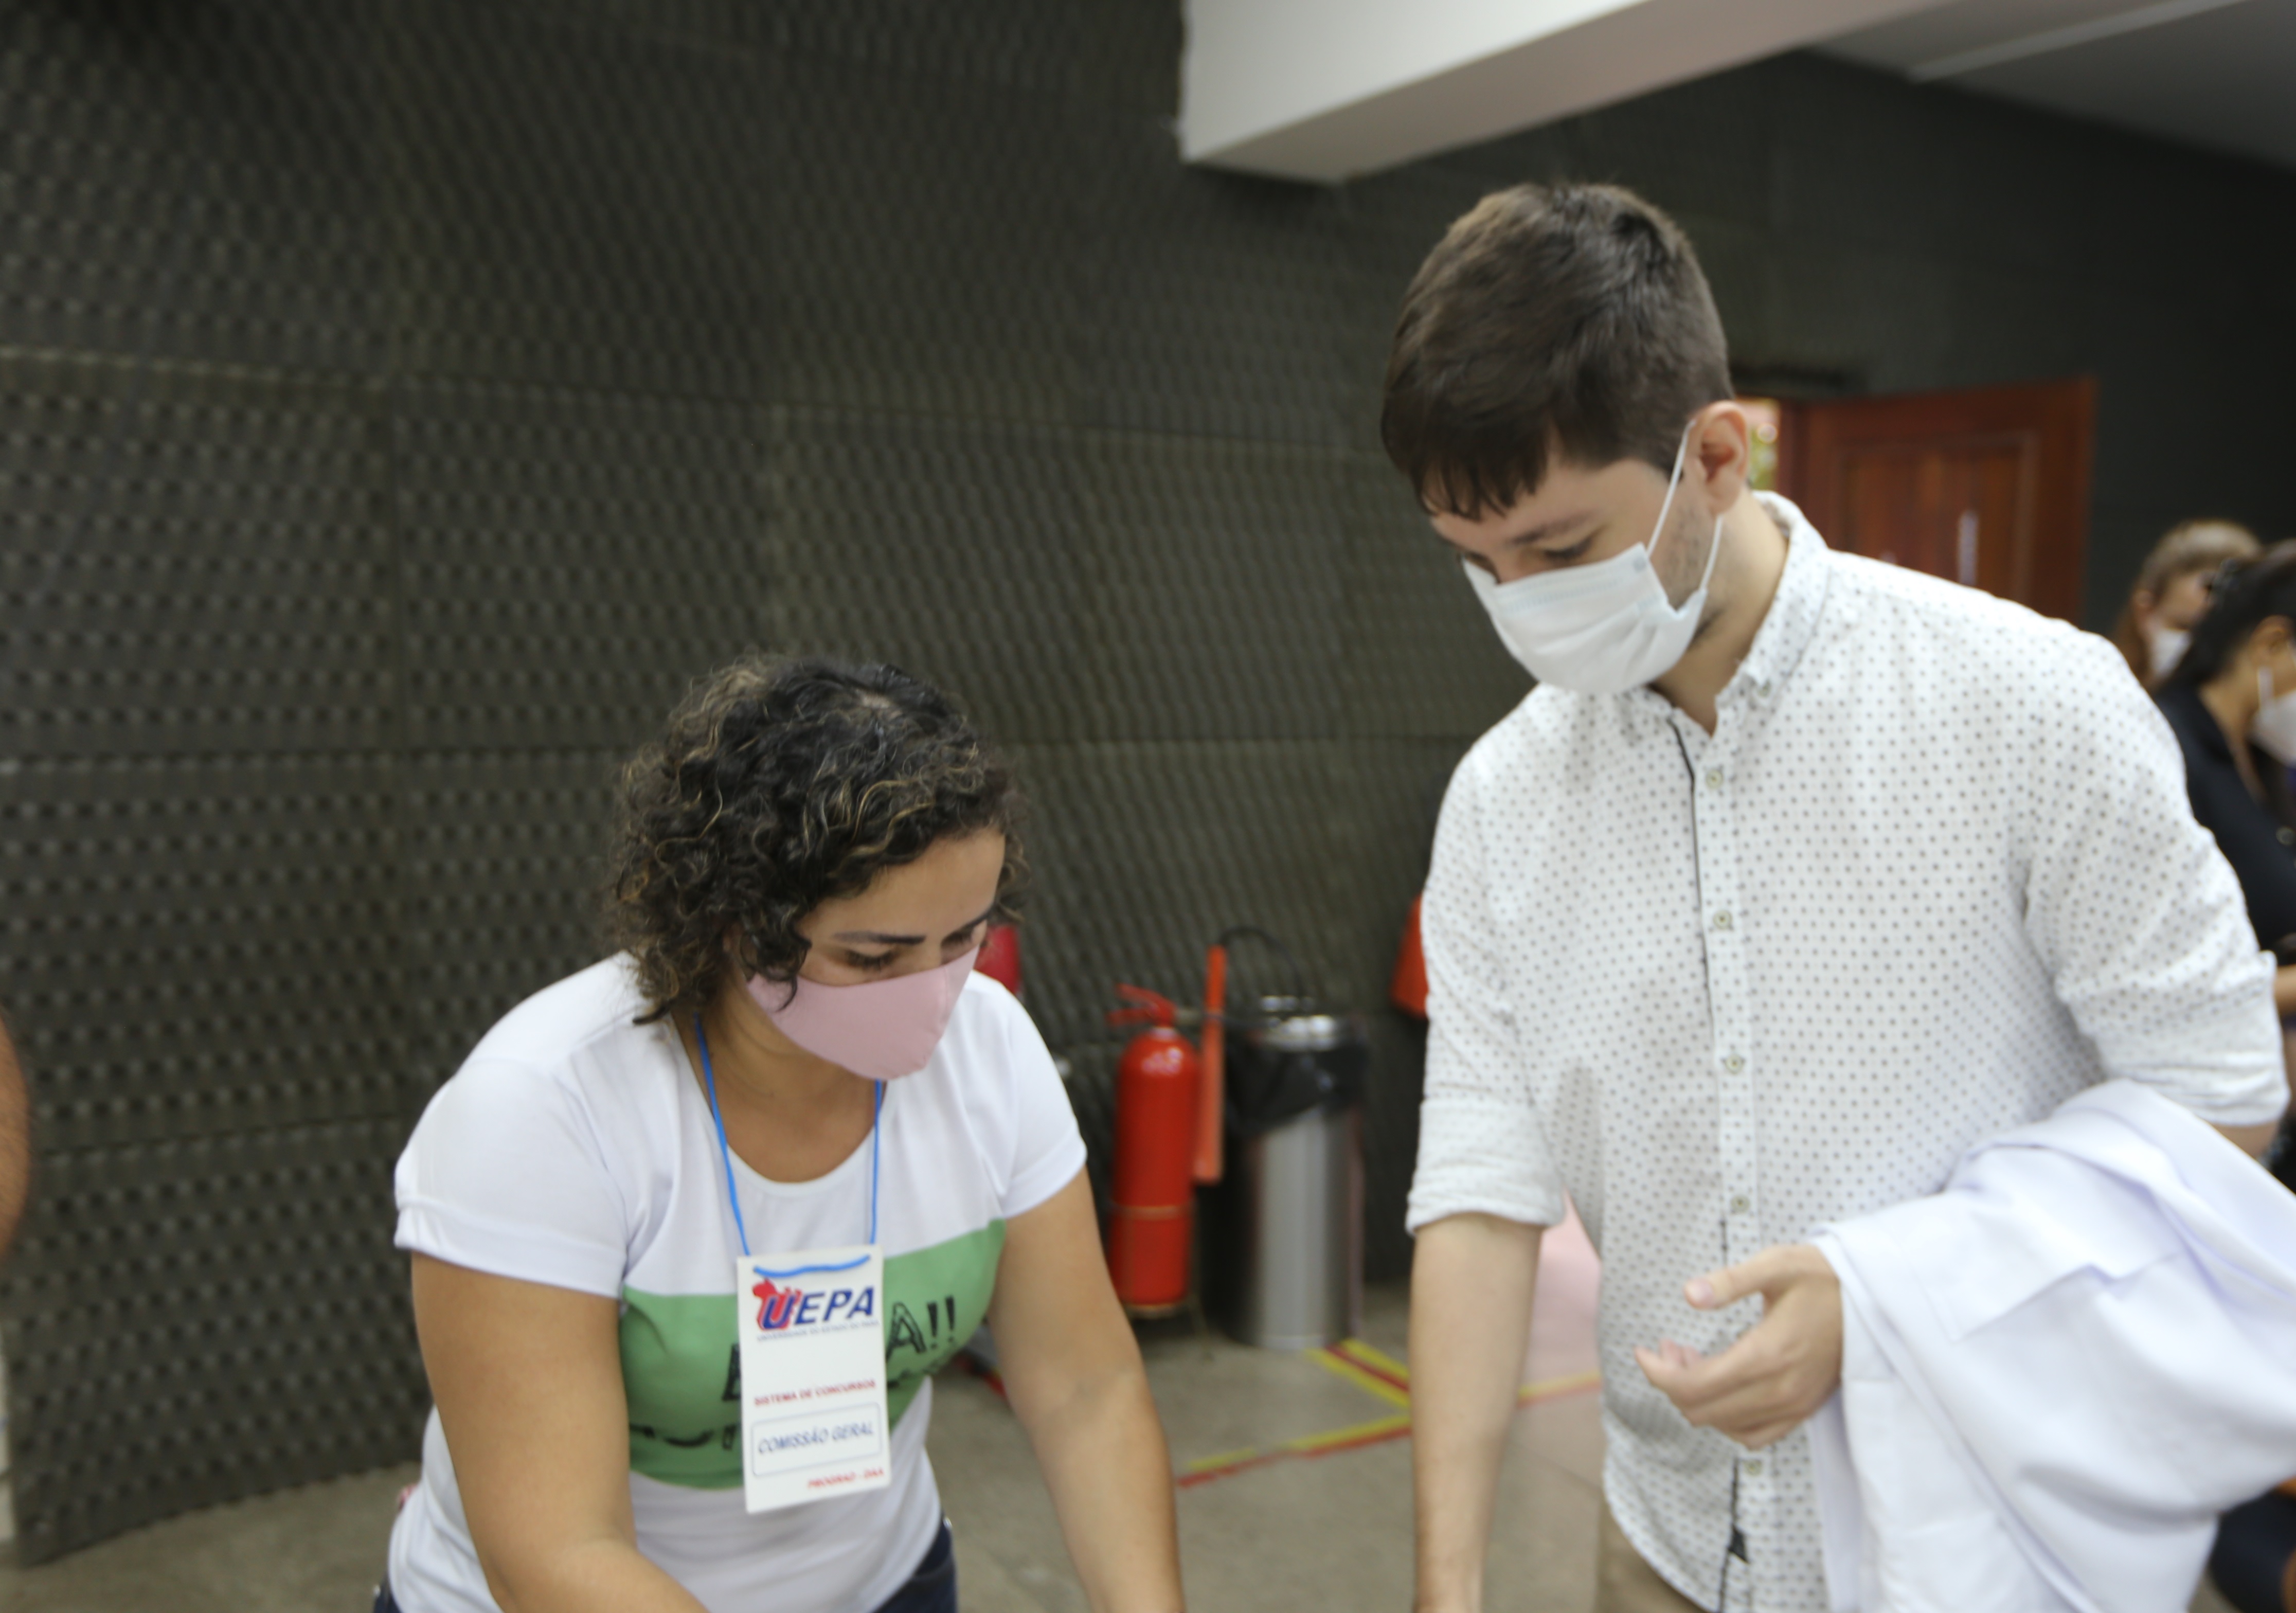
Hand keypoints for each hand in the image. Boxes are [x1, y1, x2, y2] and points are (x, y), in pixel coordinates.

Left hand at [1632, 1242, 1841, 1448]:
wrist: (1872, 1298)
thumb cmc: (1823, 1277)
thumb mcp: (1776, 1265)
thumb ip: (1729, 1281)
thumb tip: (1689, 1294)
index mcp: (1768, 1355)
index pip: (1694, 1387)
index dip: (1658, 1374)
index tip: (1644, 1352)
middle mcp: (1780, 1389)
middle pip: (1702, 1411)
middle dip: (1673, 1382)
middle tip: (1669, 1348)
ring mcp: (1794, 1404)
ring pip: (1725, 1426)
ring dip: (1698, 1400)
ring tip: (1692, 1361)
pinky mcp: (1804, 1409)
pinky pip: (1755, 1435)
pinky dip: (1727, 1419)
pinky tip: (1722, 1387)